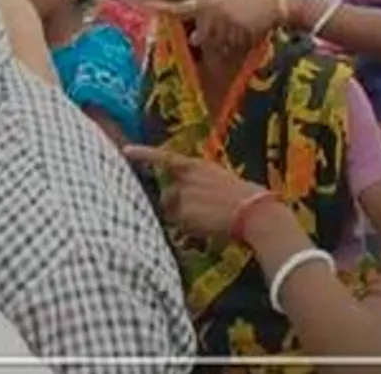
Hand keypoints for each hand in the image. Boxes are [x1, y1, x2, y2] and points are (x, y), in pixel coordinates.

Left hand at [124, 146, 268, 238]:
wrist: (254, 210)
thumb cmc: (244, 198)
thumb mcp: (219, 180)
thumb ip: (197, 183)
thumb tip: (181, 197)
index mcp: (197, 165)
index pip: (164, 157)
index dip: (143, 154)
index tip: (125, 151)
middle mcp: (186, 177)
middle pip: (168, 195)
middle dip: (176, 206)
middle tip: (203, 212)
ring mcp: (183, 193)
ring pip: (172, 212)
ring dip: (183, 218)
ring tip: (209, 219)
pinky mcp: (183, 211)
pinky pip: (179, 225)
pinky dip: (189, 228)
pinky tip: (208, 226)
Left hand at [150, 0, 282, 51]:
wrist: (274, 3)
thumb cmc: (251, 4)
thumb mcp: (226, 5)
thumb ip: (208, 21)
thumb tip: (193, 39)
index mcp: (207, 3)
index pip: (180, 8)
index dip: (162, 9)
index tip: (147, 8)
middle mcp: (210, 10)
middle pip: (201, 38)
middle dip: (213, 39)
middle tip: (234, 25)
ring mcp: (220, 19)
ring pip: (215, 43)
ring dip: (227, 41)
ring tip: (242, 26)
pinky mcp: (231, 27)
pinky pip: (229, 44)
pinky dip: (237, 41)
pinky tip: (247, 29)